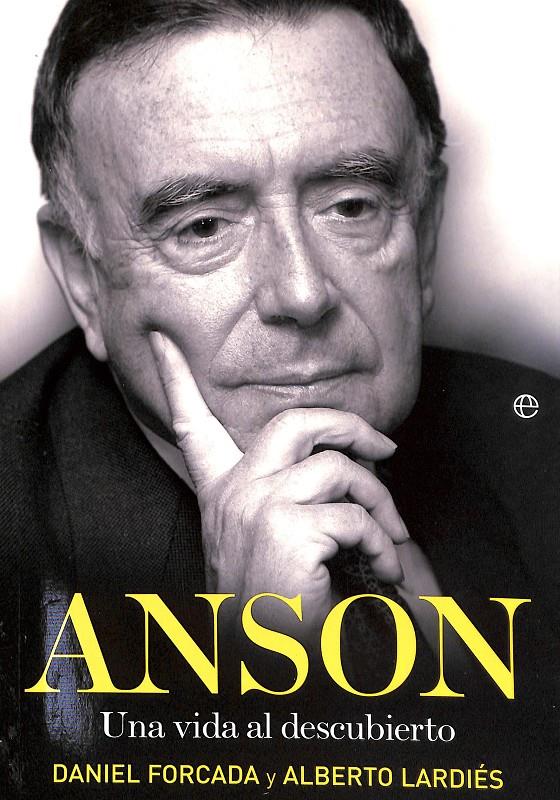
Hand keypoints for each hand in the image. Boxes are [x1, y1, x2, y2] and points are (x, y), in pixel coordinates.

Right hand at [150, 332, 408, 633]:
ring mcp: (255, 510)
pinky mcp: (285, 531)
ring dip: (380, 503)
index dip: (176, 381)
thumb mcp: (269, 547)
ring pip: (337, 470)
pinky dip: (384, 543)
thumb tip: (334, 465)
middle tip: (384, 450)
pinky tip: (386, 570)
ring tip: (391, 539)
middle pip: (293, 423)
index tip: (164, 342)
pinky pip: (356, 516)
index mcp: (222, 498)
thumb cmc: (280, 612)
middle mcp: (231, 496)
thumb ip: (285, 500)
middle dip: (347, 425)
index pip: (192, 427)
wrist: (279, 672)